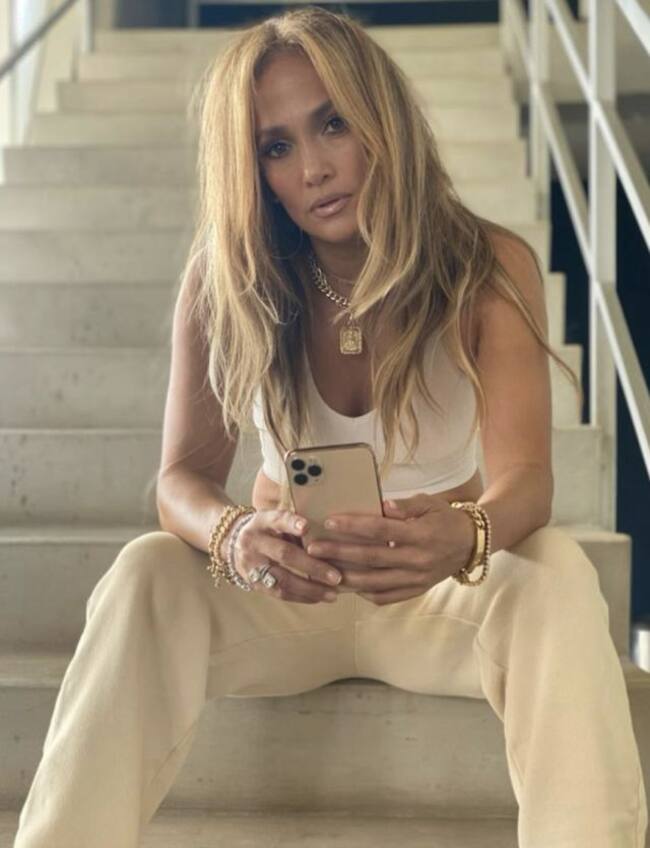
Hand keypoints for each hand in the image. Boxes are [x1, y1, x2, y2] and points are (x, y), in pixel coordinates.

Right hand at [227, 509, 343, 603]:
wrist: (231, 543)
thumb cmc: (266, 530)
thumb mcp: (273, 519)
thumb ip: (293, 525)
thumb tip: (329, 536)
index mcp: (261, 522)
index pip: (277, 520)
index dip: (291, 523)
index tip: (306, 526)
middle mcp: (254, 542)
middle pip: (284, 554)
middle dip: (312, 566)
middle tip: (336, 576)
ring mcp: (252, 565)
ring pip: (283, 579)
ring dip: (310, 589)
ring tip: (333, 594)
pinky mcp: (253, 583)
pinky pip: (279, 593)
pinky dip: (301, 597)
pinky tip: (319, 598)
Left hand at [306, 494, 475, 604]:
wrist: (472, 544)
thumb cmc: (446, 518)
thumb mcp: (429, 503)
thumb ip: (405, 505)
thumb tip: (381, 505)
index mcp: (420, 534)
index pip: (380, 530)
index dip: (354, 526)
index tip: (330, 522)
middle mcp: (417, 560)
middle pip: (371, 558)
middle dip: (339, 553)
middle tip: (313, 548)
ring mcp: (417, 579)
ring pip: (374, 583)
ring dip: (346, 577)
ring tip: (322, 570)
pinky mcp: (416, 590)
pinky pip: (386, 597)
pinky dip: (365, 593)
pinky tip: (348, 584)